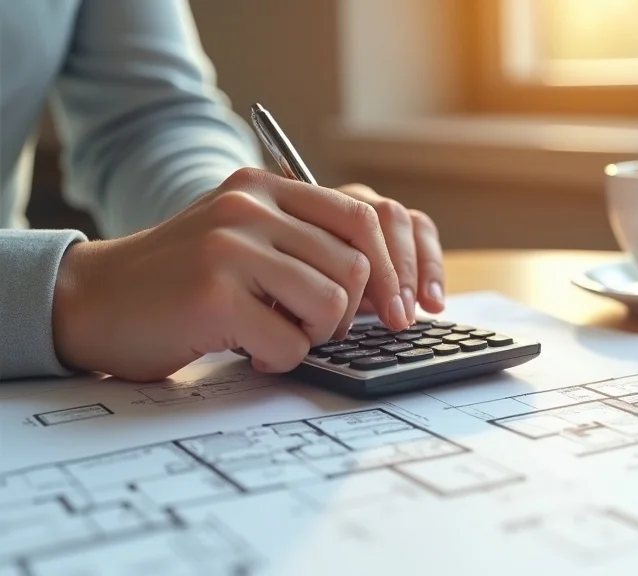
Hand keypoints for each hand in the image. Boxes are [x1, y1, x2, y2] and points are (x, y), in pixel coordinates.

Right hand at [52, 168, 439, 380]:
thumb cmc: (178, 280)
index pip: (365, 216)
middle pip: (355, 266)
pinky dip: (280, 359)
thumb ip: (302, 237)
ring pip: (331, 303)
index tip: (400, 309)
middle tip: (314, 328)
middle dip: (347, 312)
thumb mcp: (240, 234)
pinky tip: (248, 351)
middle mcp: (250, 207)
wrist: (91, 301)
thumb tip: (387, 276)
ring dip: (314, 335)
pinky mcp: (215, 296)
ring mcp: (230, 248)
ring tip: (276, 335)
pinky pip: (292, 342)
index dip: (393, 270)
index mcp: (265, 187)